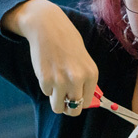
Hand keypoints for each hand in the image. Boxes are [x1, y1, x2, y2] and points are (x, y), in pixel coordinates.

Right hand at [2, 0, 98, 114]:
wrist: (48, 27)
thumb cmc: (67, 43)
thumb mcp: (83, 61)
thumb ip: (85, 81)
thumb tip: (84, 102)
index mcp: (91, 74)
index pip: (87, 103)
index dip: (80, 102)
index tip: (75, 98)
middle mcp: (78, 79)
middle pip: (74, 110)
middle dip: (68, 107)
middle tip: (63, 99)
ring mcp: (61, 81)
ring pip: (58, 107)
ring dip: (55, 100)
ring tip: (55, 85)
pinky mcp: (45, 80)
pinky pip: (46, 93)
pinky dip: (46, 86)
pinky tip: (48, 71)